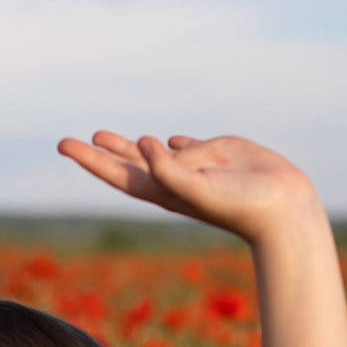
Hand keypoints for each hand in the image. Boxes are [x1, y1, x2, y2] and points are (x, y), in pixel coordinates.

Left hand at [57, 131, 322, 244]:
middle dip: (100, 153)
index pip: (119, 173)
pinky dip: (178, 143)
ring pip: (156, 151)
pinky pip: (189, 145)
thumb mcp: (197, 188)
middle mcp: (175, 178)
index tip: (65, 144)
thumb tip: (144, 142)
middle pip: (128, 163)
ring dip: (131, 146)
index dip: (90, 159)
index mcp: (164, 190)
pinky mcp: (218, 153)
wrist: (281, 208)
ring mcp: (196, 166)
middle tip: (70, 142)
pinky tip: (170, 141)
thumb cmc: (239, 204)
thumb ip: (168, 169)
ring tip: (103, 137)